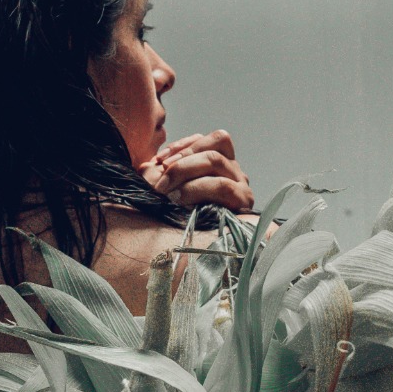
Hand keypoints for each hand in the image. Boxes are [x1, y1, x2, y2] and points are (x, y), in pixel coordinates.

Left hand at [140, 128, 254, 213]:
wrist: (193, 252)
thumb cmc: (177, 218)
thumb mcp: (163, 190)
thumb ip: (156, 174)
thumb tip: (149, 166)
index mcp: (220, 163)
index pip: (210, 139)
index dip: (184, 145)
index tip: (160, 160)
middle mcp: (233, 170)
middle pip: (214, 145)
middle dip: (181, 159)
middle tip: (161, 179)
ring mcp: (240, 183)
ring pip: (216, 160)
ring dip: (186, 170)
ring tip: (167, 190)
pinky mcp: (243, 200)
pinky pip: (223, 185)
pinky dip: (198, 187)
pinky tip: (181, 198)